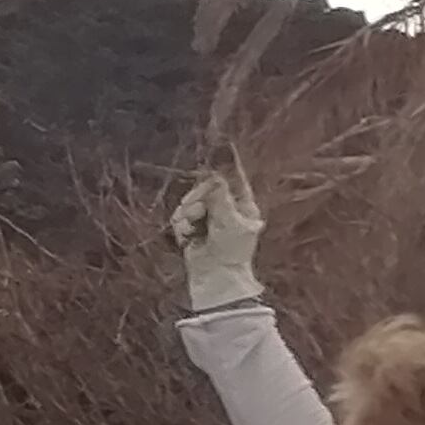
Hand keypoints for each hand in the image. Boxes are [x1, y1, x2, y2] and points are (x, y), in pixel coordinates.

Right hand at [168, 171, 265, 312]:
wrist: (216, 276)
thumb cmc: (230, 250)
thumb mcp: (230, 220)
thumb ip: (220, 196)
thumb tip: (214, 177)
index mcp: (243, 207)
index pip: (235, 181)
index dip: (229, 167)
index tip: (224, 148)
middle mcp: (226, 210)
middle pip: (207, 189)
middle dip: (197, 198)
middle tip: (195, 209)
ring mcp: (209, 220)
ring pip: (190, 202)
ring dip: (188, 213)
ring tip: (192, 228)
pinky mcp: (192, 230)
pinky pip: (180, 217)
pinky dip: (181, 226)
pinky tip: (187, 236)